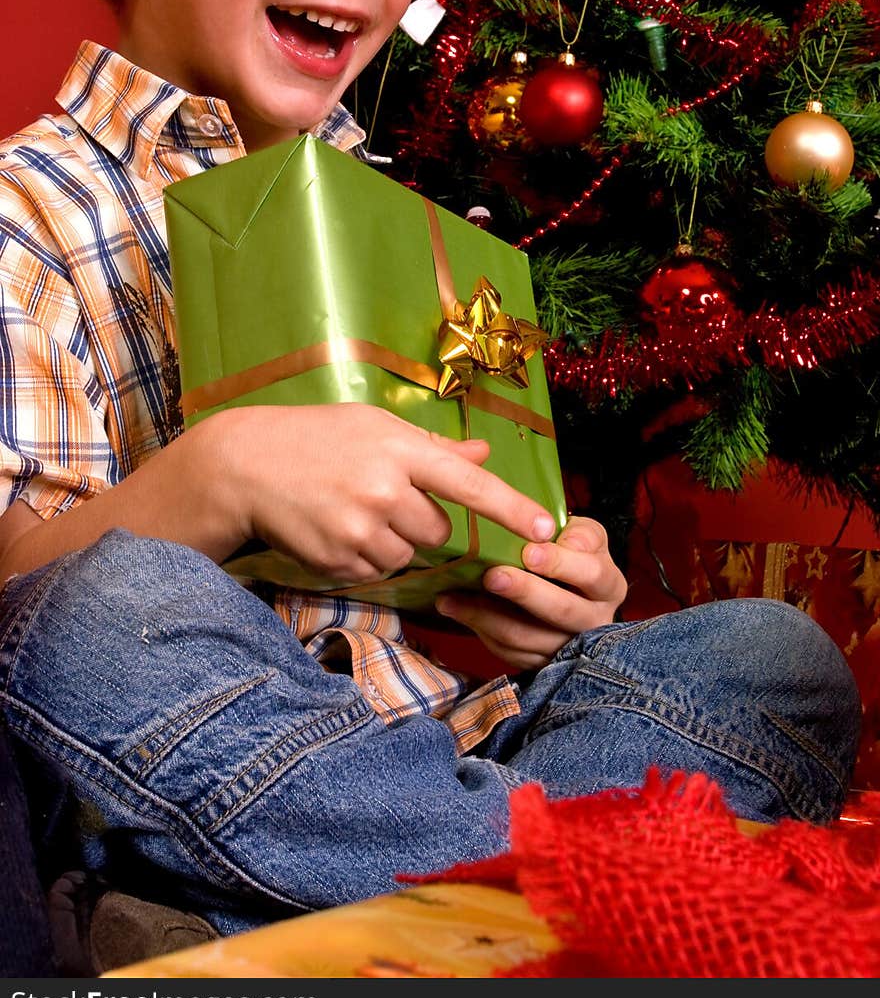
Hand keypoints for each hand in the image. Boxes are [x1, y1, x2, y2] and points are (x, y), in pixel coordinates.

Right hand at [220, 402, 557, 582]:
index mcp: (398, 449)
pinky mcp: (337, 560)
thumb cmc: (316, 437)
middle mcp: (382, 490)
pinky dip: (364, 557)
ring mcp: (358, 529)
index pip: (467, 483)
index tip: (545, 529)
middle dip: (421, 519)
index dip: (511, 508)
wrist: (245, 466)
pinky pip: (376, 571)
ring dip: (392, 541)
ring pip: (408, 554)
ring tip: (352, 509)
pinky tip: (335, 528)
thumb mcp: (374, 426)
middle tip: (381, 494)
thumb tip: (482, 455)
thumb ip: (431, 448)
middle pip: (438, 529)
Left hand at [434, 516, 627, 670]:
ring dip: (487, 615)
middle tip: (492, 576)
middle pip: (560, 610)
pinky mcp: (540, 662)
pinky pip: (508, 651)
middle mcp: (594, 620)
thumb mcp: (583, 536)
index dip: (560, 564)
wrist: (568, 592)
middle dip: (524, 592)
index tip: (530, 552)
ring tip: (454, 596)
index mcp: (609, 585)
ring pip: (527, 637)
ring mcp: (566, 646)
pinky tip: (454, 608)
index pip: (592, 574)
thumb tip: (555, 537)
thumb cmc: (573, 556)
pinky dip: (478, 629)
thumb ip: (578, 532)